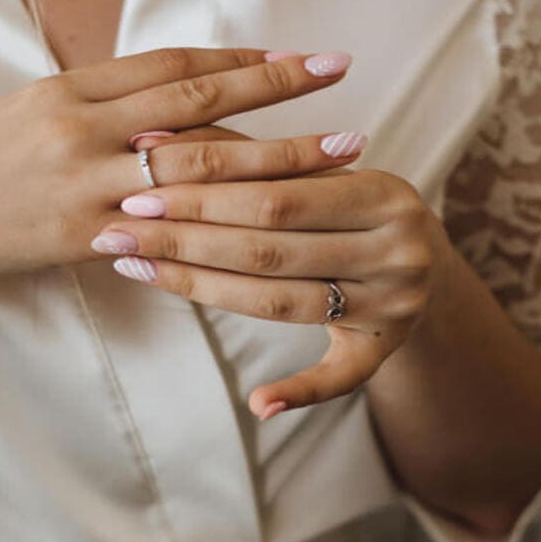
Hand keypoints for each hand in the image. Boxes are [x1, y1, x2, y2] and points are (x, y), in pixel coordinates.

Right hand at [0, 48, 357, 304]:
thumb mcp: (24, 118)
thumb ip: (92, 111)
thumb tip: (161, 116)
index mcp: (68, 86)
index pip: (171, 64)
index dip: (240, 56)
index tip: (296, 53)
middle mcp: (80, 121)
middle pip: (196, 98)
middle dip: (276, 88)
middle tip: (342, 74)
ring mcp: (79, 177)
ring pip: (195, 161)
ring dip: (273, 156)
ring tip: (336, 153)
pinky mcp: (75, 232)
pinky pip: (163, 225)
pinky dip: (218, 221)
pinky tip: (268, 222)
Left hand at [90, 134, 454, 419]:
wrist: (423, 260)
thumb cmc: (347, 206)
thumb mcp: (316, 173)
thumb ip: (245, 156)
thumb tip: (153, 138)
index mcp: (384, 194)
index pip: (274, 196)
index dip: (201, 194)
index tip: (135, 190)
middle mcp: (396, 251)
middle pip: (270, 248)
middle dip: (184, 237)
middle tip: (117, 229)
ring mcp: (393, 305)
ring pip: (282, 302)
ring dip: (200, 287)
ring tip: (135, 269)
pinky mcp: (384, 351)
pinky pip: (339, 379)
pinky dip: (298, 392)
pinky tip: (256, 402)